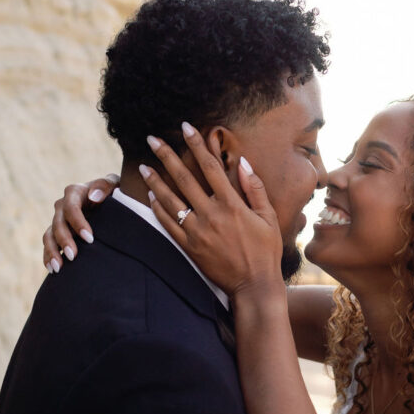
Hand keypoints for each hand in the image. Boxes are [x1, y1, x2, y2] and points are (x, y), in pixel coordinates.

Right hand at [42, 174, 118, 273]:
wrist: (111, 202)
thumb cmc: (114, 192)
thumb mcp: (114, 184)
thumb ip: (105, 186)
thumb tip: (93, 197)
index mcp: (74, 192)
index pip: (71, 208)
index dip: (78, 223)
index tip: (90, 239)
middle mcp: (62, 205)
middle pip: (58, 223)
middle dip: (64, 241)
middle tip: (73, 256)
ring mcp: (58, 220)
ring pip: (49, 236)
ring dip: (52, 252)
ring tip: (58, 268)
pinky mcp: (57, 233)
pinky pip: (48, 245)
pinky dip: (48, 257)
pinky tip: (52, 270)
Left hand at [141, 124, 283, 299]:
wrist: (254, 285)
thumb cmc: (265, 251)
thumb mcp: (269, 218)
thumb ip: (255, 189)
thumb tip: (244, 163)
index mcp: (232, 205)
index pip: (211, 167)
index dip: (197, 145)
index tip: (186, 127)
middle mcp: (212, 215)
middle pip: (184, 178)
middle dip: (167, 156)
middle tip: (152, 139)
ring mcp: (198, 232)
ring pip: (171, 201)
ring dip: (155, 181)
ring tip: (143, 166)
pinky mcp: (190, 248)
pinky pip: (169, 225)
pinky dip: (159, 209)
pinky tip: (151, 197)